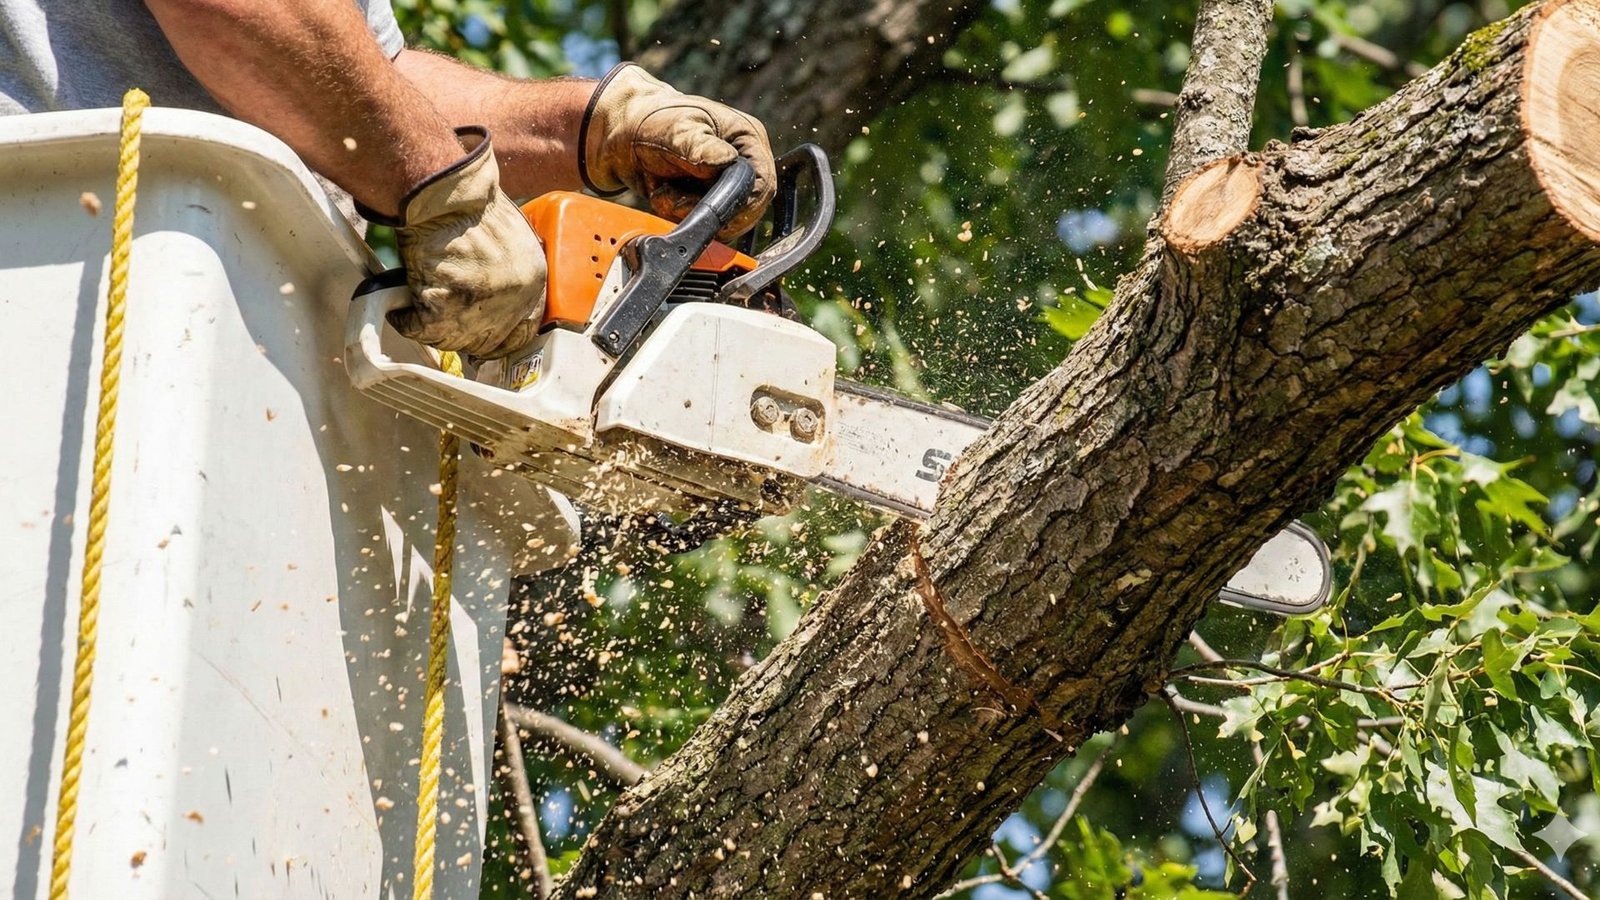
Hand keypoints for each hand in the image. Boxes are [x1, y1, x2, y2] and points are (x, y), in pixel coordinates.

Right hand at [361, 127, 545, 358]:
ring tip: (418, 311)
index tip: (481, 336)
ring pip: (453, 340)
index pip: (523, 331)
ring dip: (434, 329)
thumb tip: (499, 294)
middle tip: (444, 325)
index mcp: (534, 281)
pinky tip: (401, 309)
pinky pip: (420, 328)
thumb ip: (512, 270)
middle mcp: (514, 300)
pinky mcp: (444, 309)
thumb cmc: (471, 206)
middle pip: (488, 342)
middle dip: (464, 336)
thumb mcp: (514, 237)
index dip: (500, 336)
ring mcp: (480, 308)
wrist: (444, 194)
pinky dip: (405, 319)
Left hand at [580, 64, 775, 238]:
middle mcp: (743, 162)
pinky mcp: (708, 200)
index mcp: (746, 137)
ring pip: (724, 222)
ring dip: (689, 214)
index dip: (742, 205)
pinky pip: (704, 224)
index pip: (763, 183)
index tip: (710, 213)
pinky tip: (664, 196)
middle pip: (747, 209)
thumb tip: (726, 160)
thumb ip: (700, 147)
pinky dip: (680, 218)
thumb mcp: (674, 130)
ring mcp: (726, 183)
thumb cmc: (649, 121)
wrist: (619, 135)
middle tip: (673, 200)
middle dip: (707, 212)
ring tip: (664, 192)